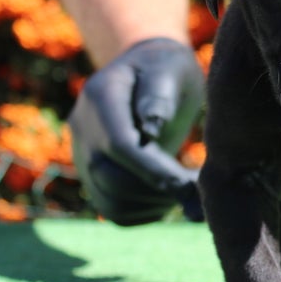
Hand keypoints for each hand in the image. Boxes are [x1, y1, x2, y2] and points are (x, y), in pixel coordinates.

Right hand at [69, 37, 204, 224]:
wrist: (147, 71)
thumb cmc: (167, 67)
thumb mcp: (170, 68)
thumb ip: (160, 95)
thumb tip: (151, 129)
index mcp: (101, 96)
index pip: (119, 143)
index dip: (152, 169)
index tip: (187, 184)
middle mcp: (84, 127)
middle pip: (110, 177)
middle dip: (157, 191)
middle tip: (196, 190)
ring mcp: (84, 154)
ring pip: (110, 200)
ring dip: (152, 206)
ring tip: (187, 193)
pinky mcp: (93, 176)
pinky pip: (113, 210)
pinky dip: (144, 214)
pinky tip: (170, 199)